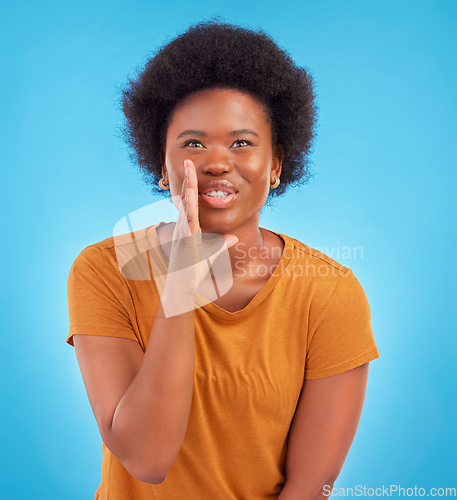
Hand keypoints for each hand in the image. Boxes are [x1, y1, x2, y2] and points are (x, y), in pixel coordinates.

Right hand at [161, 159, 237, 312]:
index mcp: (187, 227)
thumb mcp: (211, 254)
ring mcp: (183, 232)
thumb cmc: (193, 270)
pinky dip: (188, 206)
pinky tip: (189, 193)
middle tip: (188, 161)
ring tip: (189, 169)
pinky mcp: (185, 239)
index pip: (189, 202)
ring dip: (187, 186)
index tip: (192, 170)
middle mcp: (182, 226)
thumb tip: (233, 238)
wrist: (182, 285)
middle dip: (187, 179)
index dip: (191, 186)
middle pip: (185, 198)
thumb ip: (222, 244)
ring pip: (186, 205)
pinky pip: (188, 219)